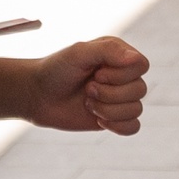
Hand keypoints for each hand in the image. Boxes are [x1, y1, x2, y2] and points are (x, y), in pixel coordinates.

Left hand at [20, 38, 148, 134]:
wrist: (37, 96)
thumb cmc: (56, 69)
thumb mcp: (79, 52)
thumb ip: (109, 51)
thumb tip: (137, 60)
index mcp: (118, 55)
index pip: (141, 66)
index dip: (121, 74)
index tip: (97, 73)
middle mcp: (123, 75)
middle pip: (140, 89)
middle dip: (110, 94)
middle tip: (87, 89)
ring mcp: (119, 98)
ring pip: (136, 110)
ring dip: (108, 110)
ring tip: (88, 103)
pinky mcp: (114, 118)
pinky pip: (133, 127)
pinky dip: (117, 126)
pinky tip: (98, 120)